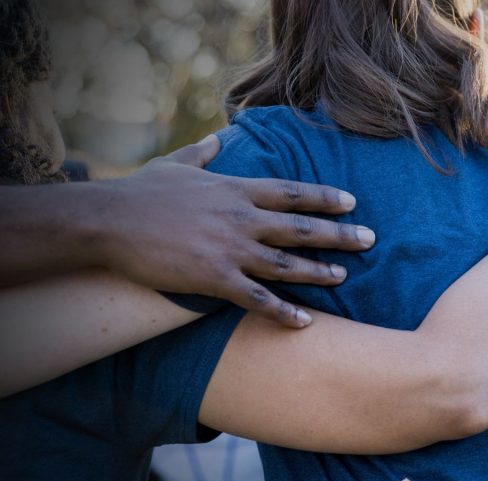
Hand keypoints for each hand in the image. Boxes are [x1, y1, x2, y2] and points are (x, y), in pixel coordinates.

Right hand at [91, 135, 374, 327]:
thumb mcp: (175, 165)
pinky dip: (283, 312)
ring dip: (319, 273)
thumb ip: (202, 154)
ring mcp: (230, 249)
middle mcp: (241, 218)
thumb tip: (214, 140)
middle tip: (369, 241)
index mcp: (236, 189)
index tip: (352, 202)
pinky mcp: (214, 279)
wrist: (108, 222)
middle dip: (339, 235)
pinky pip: (257, 299)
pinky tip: (304, 322)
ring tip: (344, 278)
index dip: (325, 197)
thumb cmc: (140, 192)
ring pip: (286, 265)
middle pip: (301, 228)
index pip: (292, 192)